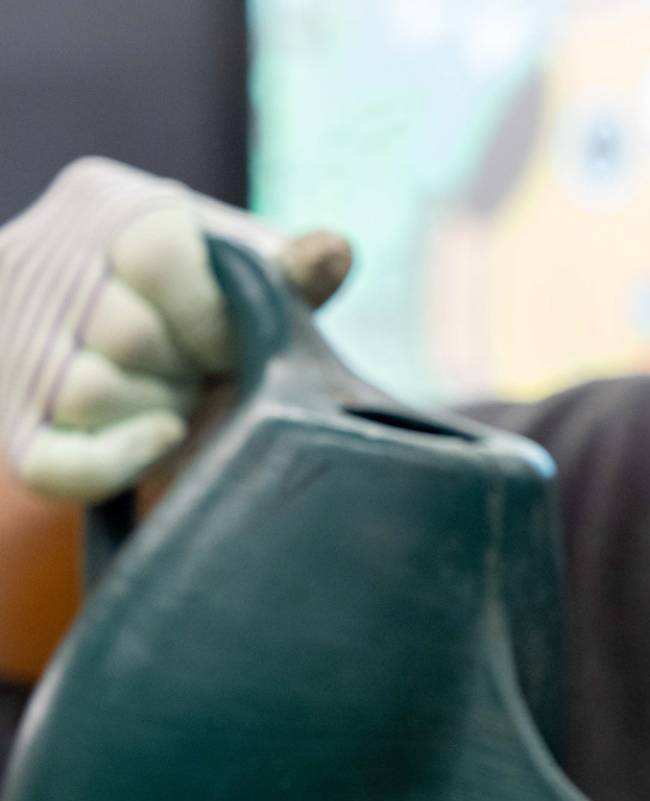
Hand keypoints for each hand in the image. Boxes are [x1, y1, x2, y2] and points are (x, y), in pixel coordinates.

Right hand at [0, 157, 351, 501]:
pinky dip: (121, 462)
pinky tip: (162, 437)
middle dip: (186, 366)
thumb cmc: (214, 312)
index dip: (212, 316)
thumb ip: (289, 273)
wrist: (155, 363)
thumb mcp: (252, 279)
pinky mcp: (9, 421)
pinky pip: (57, 466)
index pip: (157, 256)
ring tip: (172, 391)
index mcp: (105, 202)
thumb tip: (334, 252)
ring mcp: (10, 339)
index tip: (231, 340)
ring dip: (157, 407)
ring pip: (88, 394)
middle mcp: (36, 257)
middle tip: (200, 369)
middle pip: (124, 333)